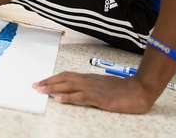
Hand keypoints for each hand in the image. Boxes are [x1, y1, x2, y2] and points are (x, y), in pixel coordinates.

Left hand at [33, 72, 156, 113]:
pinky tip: (59, 99)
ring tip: (41, 91)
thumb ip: (92, 86)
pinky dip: (68, 97)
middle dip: (48, 82)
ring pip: (69, 86)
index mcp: (90, 78)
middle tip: (35, 85)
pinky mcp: (99, 99)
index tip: (42, 81)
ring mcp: (94, 89)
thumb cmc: (124, 89)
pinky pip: (81, 97)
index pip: (67, 76)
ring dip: (54, 88)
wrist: (140, 89)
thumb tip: (80, 89)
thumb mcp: (105, 86)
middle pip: (64, 79)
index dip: (54, 78)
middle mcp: (89, 81)